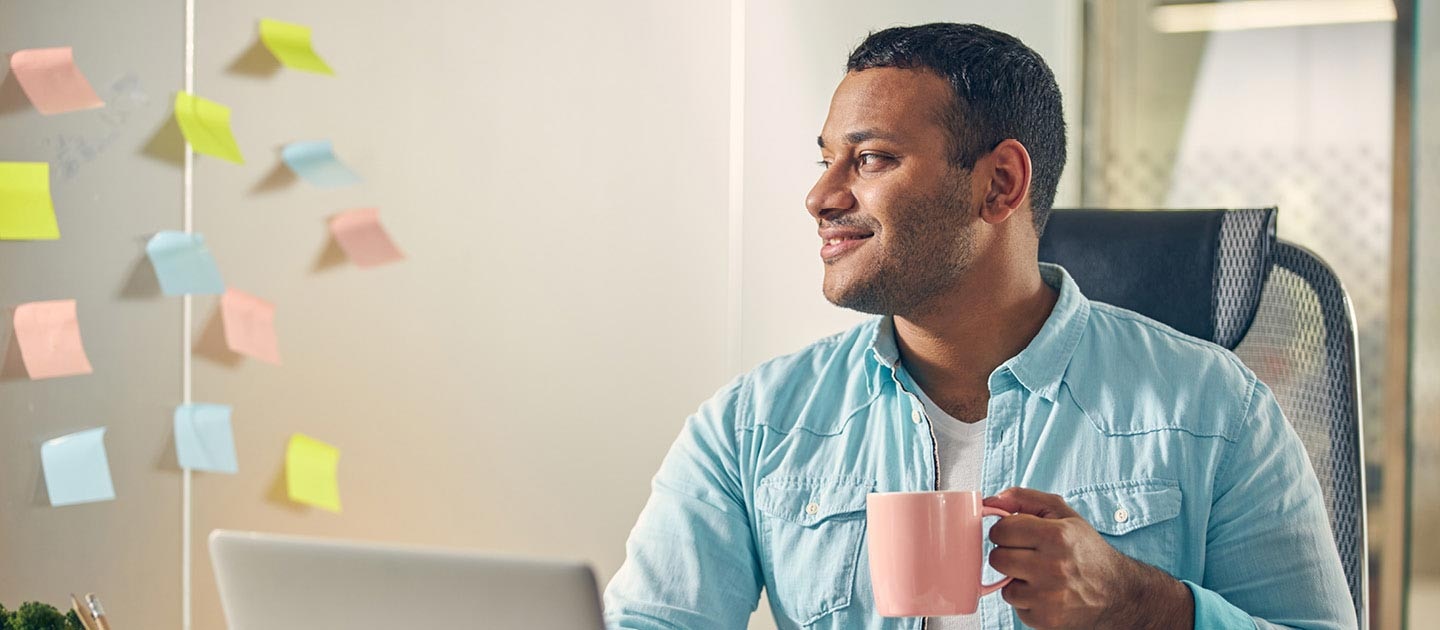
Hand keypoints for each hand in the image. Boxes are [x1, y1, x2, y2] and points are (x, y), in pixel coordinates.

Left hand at [983, 488, 1192, 629]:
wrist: (1117, 593)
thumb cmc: (1086, 550)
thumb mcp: (1062, 514)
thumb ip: (1024, 499)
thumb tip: (990, 501)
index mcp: (1057, 536)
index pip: (1001, 530)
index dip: (1005, 531)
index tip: (1016, 535)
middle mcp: (1053, 567)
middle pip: (997, 558)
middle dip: (1008, 555)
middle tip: (1027, 555)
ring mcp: (1049, 597)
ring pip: (1004, 585)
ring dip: (1017, 580)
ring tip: (1040, 575)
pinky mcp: (1046, 620)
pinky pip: (1016, 607)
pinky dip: (1027, 600)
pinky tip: (1046, 593)